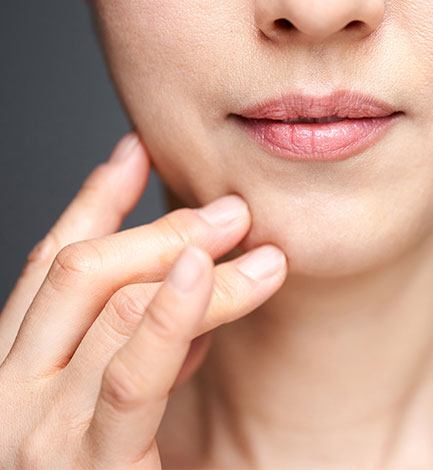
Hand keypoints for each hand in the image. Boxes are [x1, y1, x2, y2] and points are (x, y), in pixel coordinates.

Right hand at [0, 132, 287, 467]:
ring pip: (111, 303)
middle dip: (162, 226)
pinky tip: (205, 274)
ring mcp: (36, 429)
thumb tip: (191, 288)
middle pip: (82, 270)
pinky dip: (169, 314)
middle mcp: (9, 391)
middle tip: (233, 208)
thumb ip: (144, 348)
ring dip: (189, 258)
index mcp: (15, 371)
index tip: (137, 152)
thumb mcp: (115, 404)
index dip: (94, 199)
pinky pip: (129, 374)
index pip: (51, 263)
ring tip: (251, 236)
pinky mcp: (84, 467)